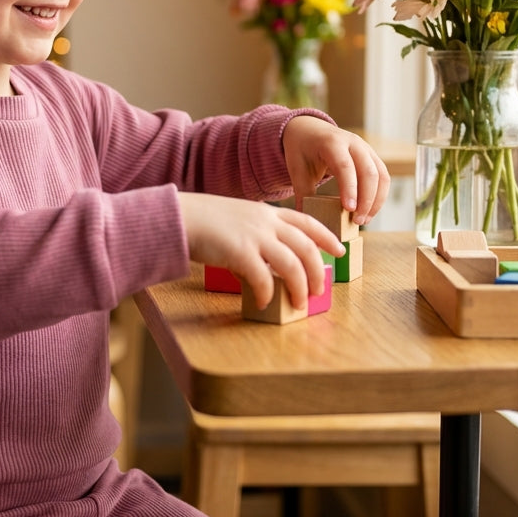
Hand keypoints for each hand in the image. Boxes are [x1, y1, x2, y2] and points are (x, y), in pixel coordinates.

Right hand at [178, 192, 345, 309]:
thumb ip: (252, 240)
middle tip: (319, 290)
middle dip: (318, 271)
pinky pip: (264, 279)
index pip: (307, 222)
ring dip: (300, 287)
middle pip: (307, 247)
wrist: (178, 217)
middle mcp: (266, 222)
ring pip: (293, 264)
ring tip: (300, 303)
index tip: (339, 250)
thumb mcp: (235, 221)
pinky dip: (268, 293)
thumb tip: (256, 272)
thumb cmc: (201, 222)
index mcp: (267, 212)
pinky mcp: (240, 252)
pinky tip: (265, 302)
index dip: (326, 238)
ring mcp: (255, 236)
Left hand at [281, 117, 390, 225]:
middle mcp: (353, 143)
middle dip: (366, 200)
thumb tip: (307, 221)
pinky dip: (379, 195)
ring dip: (376, 200)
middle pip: (369, 172)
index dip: (350, 188)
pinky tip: (368, 211)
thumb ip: (303, 193)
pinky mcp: (372, 157)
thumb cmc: (302, 149)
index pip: (345, 167)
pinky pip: (382, 177)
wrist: (309, 129)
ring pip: (381, 176)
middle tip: (357, 222)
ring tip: (363, 220)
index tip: (349, 209)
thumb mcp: (297, 169)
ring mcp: (366, 148)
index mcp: (332, 143)